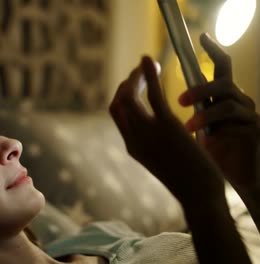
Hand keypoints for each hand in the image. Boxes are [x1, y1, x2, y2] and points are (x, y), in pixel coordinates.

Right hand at [110, 56, 224, 205]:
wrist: (198, 195)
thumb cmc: (187, 180)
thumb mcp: (164, 161)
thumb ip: (156, 143)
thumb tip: (161, 130)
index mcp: (132, 146)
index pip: (117, 113)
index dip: (121, 95)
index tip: (134, 83)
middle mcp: (133, 138)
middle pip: (118, 102)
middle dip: (126, 83)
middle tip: (140, 71)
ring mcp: (147, 132)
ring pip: (129, 96)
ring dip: (135, 76)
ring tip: (146, 64)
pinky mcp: (165, 126)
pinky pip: (151, 95)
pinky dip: (147, 75)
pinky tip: (148, 60)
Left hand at [179, 33, 259, 190]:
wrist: (221, 185)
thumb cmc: (201, 154)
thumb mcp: (185, 128)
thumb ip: (175, 110)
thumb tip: (139, 100)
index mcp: (221, 96)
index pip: (221, 66)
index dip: (213, 50)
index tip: (201, 37)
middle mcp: (237, 100)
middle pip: (223, 81)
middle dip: (200, 89)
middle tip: (179, 100)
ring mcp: (248, 115)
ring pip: (229, 103)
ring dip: (206, 113)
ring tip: (189, 127)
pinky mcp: (255, 132)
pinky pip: (239, 124)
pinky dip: (220, 132)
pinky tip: (207, 142)